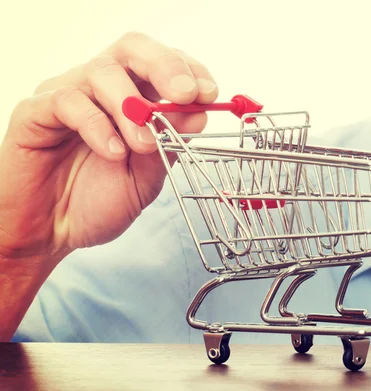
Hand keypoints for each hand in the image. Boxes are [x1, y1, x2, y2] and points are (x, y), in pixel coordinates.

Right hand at [0, 31, 215, 265]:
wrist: (51, 233)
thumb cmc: (97, 201)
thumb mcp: (148, 175)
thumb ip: (171, 143)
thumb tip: (200, 113)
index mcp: (131, 97)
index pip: (161, 63)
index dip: (188, 70)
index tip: (209, 93)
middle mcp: (99, 89)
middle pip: (133, 50)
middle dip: (166, 66)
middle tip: (185, 94)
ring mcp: (67, 95)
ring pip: (102, 71)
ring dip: (132, 107)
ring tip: (144, 145)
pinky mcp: (34, 112)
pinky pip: (67, 101)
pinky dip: (97, 126)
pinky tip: (113, 153)